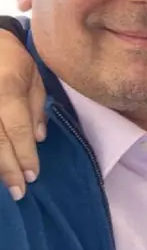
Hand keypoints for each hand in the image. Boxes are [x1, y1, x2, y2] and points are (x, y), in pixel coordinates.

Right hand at [0, 29, 45, 200]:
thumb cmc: (10, 58)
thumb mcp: (33, 76)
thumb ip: (36, 107)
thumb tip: (38, 138)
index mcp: (7, 89)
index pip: (17, 129)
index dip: (25, 155)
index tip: (32, 175)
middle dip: (8, 168)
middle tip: (19, 191)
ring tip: (4, 184)